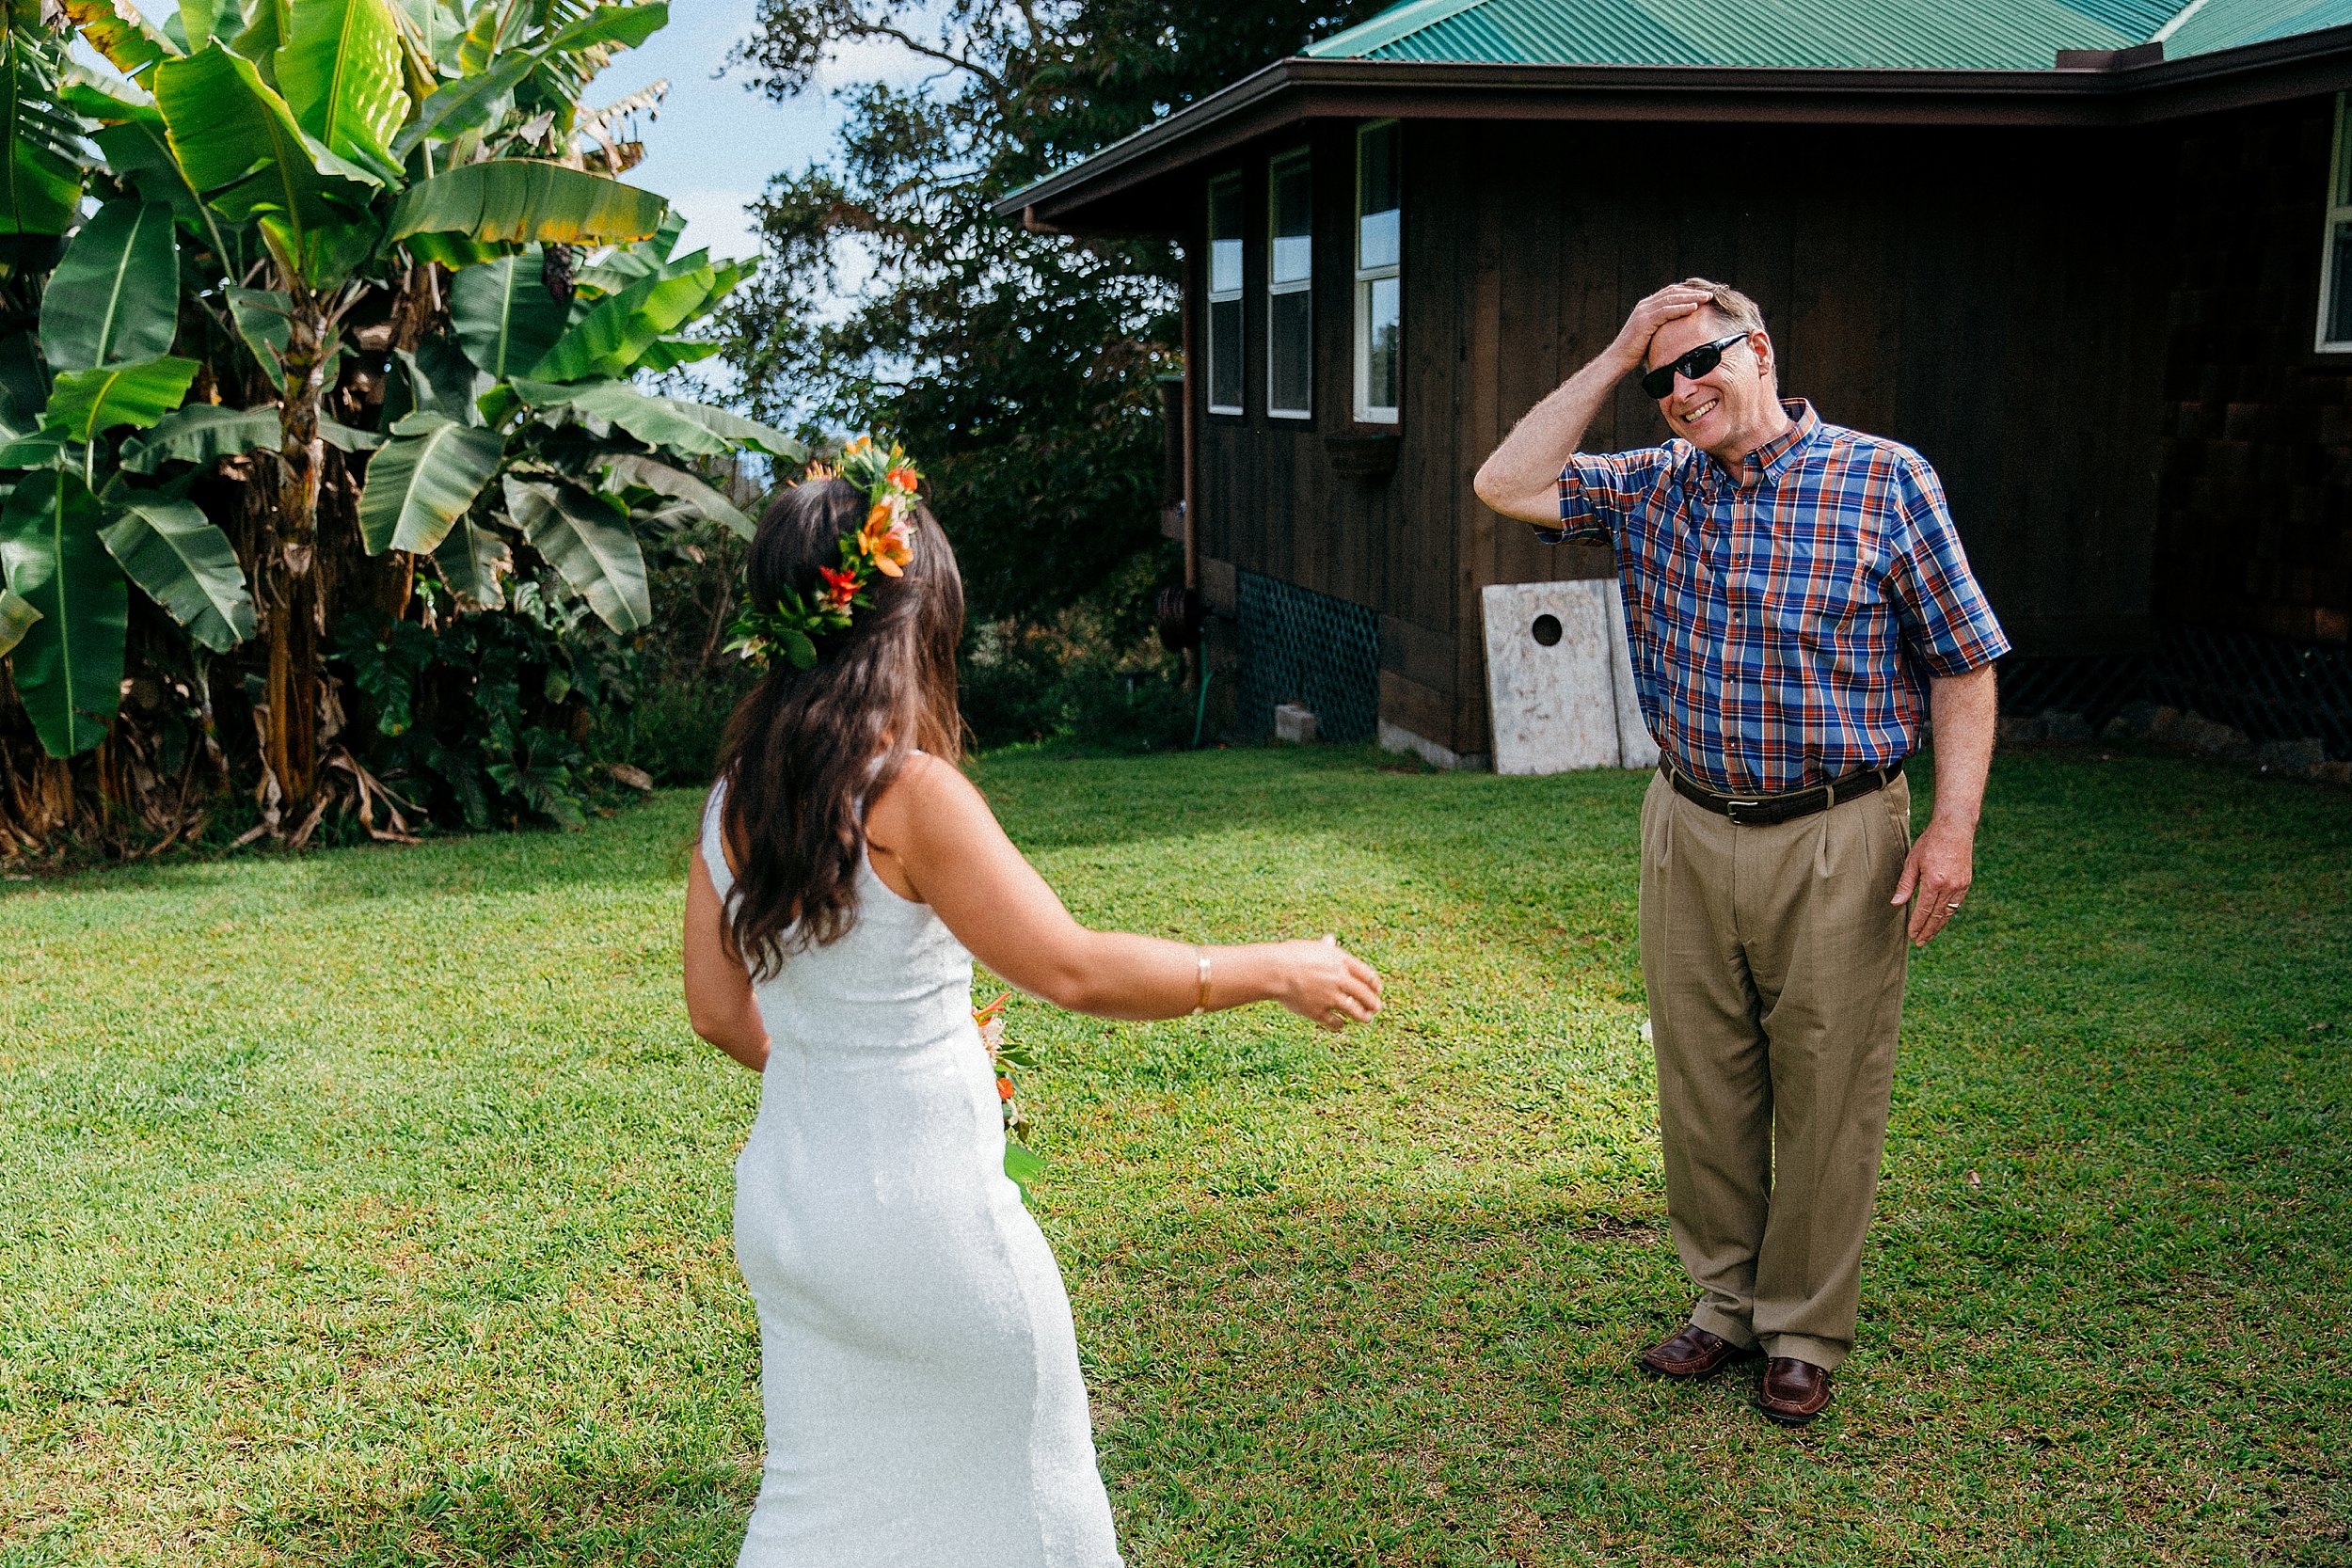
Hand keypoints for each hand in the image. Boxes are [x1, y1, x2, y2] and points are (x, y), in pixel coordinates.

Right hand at [1271, 934, 1383, 1032]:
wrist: (1274, 970)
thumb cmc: (1291, 955)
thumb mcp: (1312, 947)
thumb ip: (1326, 947)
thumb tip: (1330, 939)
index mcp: (1340, 961)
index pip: (1367, 975)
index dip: (1375, 984)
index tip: (1378, 990)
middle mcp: (1339, 979)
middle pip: (1365, 994)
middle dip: (1373, 1003)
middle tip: (1376, 1007)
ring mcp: (1329, 997)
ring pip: (1355, 1011)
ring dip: (1363, 1016)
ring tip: (1366, 1018)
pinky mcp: (1318, 1012)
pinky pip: (1335, 1022)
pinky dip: (1340, 1025)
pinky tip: (1341, 1024)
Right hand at [1609, 284, 1715, 372]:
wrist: (1618, 359)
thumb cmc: (1635, 352)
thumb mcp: (1652, 335)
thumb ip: (1662, 328)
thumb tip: (1679, 332)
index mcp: (1647, 306)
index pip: (1670, 293)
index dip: (1687, 292)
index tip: (1703, 294)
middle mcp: (1645, 305)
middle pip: (1673, 292)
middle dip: (1693, 292)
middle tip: (1710, 294)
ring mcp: (1644, 311)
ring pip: (1672, 299)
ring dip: (1691, 297)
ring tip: (1707, 298)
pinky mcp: (1645, 320)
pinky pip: (1667, 311)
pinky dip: (1682, 308)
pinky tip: (1694, 307)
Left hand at [1891, 815, 1974, 947]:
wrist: (1955, 829)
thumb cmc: (1930, 843)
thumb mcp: (1912, 861)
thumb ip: (1905, 884)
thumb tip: (1896, 903)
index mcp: (1934, 882)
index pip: (1924, 910)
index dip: (1917, 924)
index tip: (1912, 935)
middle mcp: (1950, 886)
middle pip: (1937, 915)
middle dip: (1928, 930)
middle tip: (1920, 942)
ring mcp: (1961, 885)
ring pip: (1949, 912)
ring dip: (1939, 925)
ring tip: (1929, 935)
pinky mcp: (1966, 882)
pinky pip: (1957, 903)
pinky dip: (1948, 913)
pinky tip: (1941, 919)